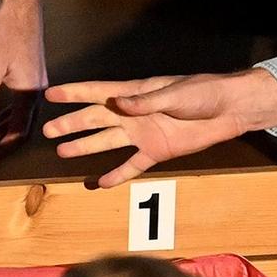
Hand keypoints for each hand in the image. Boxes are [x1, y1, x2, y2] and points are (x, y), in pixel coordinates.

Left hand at [0, 0, 46, 161]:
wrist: (23, 9)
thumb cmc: (6, 35)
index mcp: (29, 93)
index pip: (19, 129)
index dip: (4, 146)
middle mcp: (38, 92)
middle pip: (25, 127)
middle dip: (6, 143)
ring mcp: (37, 84)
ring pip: (23, 116)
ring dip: (6, 129)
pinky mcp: (32, 77)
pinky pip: (22, 104)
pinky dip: (9, 115)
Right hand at [42, 69, 276, 188]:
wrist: (229, 110)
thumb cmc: (203, 93)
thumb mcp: (175, 94)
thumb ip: (146, 101)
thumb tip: (118, 105)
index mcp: (135, 93)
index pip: (98, 92)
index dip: (74, 93)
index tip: (50, 94)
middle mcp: (134, 114)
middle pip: (96, 119)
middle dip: (71, 123)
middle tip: (48, 130)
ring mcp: (143, 133)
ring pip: (107, 142)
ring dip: (85, 146)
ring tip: (62, 152)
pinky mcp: (156, 151)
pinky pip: (132, 165)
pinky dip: (117, 174)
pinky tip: (100, 183)